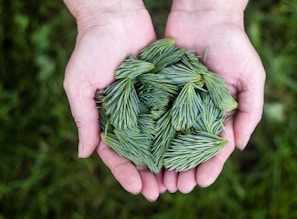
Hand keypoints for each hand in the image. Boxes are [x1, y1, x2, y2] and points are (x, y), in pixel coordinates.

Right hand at [63, 0, 163, 200]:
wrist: (115, 17)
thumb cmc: (91, 49)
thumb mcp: (79, 85)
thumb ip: (83, 119)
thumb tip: (83, 154)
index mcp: (107, 118)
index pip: (114, 153)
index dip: (124, 173)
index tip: (136, 189)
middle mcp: (129, 115)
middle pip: (139, 152)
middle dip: (148, 174)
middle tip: (160, 192)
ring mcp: (148, 104)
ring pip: (159, 138)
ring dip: (167, 160)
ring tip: (177, 180)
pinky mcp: (165, 90)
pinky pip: (173, 114)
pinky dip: (180, 132)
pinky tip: (190, 149)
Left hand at [162, 0, 265, 192]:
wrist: (205, 15)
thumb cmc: (234, 44)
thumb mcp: (251, 77)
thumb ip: (250, 111)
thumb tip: (240, 146)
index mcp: (220, 112)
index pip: (215, 146)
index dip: (210, 166)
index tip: (201, 183)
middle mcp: (198, 110)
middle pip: (190, 147)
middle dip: (185, 169)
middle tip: (176, 188)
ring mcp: (178, 101)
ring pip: (170, 136)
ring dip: (166, 159)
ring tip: (159, 178)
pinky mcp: (160, 89)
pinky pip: (155, 114)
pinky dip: (150, 134)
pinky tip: (144, 150)